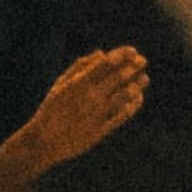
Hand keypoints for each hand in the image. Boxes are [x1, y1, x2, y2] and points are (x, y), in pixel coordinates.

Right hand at [24, 45, 149, 173]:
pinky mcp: (102, 130)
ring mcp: (97, 114)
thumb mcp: (61, 84)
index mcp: (78, 84)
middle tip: (143, 60)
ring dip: (136, 85)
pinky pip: (122, 116)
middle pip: (117, 78)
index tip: (132, 50)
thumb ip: (80, 67)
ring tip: (145, 78)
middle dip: (133, 67)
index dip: (121, 56)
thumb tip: (101, 53)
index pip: (105, 64)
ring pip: (123, 96)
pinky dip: (132, 106)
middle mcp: (90, 97)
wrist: (45, 141)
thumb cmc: (52, 109)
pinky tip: (138, 98)